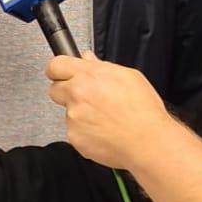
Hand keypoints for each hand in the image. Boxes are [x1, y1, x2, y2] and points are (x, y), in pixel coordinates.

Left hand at [45, 53, 170, 169]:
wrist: (147, 142)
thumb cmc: (143, 111)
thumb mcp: (129, 76)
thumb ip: (101, 66)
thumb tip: (88, 59)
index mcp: (89, 76)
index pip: (55, 65)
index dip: (58, 69)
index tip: (61, 73)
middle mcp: (77, 95)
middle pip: (54, 89)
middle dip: (66, 91)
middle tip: (86, 97)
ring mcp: (74, 118)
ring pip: (68, 112)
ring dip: (80, 114)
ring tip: (105, 117)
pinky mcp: (75, 138)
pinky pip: (74, 131)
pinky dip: (85, 131)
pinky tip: (104, 130)